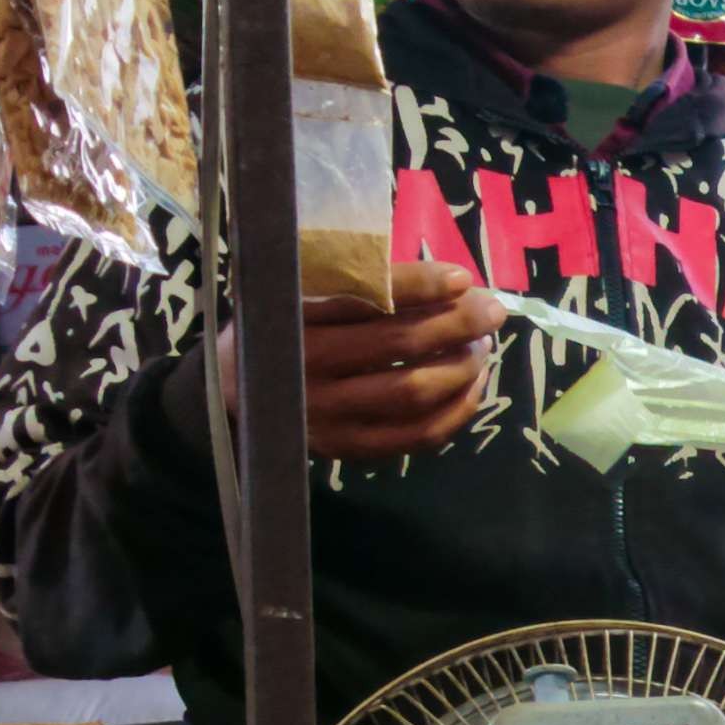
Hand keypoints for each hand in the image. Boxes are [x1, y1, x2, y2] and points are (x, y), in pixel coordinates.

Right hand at [214, 260, 506, 462]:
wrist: (233, 393)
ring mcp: (327, 414)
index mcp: (293, 316)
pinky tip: (472, 385)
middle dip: (456, 324)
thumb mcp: (299, 288)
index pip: (364, 297)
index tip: (460, 276)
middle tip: (491, 310)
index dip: (419, 286)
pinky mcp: (347, 448)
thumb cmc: (284, 325)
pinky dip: (456, 410)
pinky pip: (416, 436)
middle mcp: (307, 367)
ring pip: (413, 393)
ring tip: (482, 346)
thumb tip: (446, 277)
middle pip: (397, 345)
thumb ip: (353, 278)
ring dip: (461, 367)